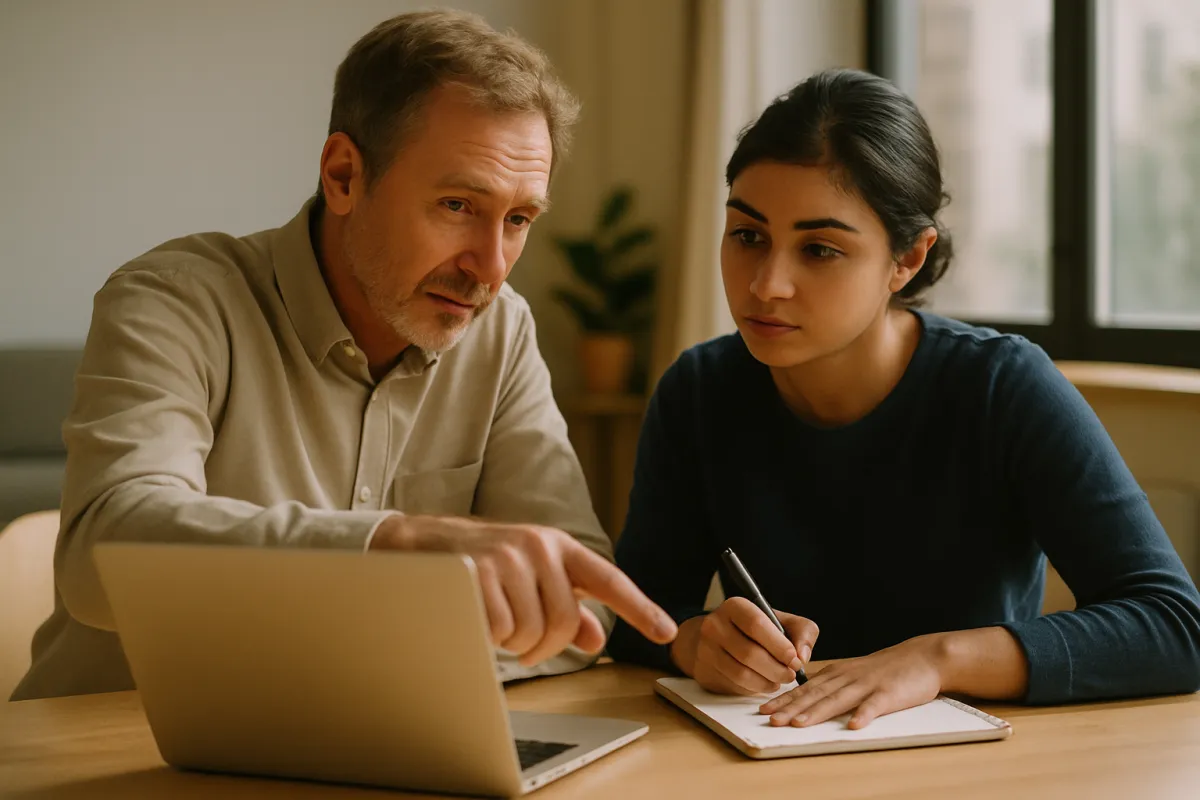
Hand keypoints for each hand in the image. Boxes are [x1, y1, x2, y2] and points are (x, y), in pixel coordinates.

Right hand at [371, 514, 677, 665]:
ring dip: (513, 642)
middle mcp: (537, 546)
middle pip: (565, 622)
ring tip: (493, 622)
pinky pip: (500, 630)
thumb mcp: (527, 578)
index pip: (608, 579)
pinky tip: (475, 617)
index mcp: (556, 545)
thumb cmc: (476, 566)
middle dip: (544, 645)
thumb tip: (598, 637)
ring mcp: (507, 557)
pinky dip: (488, 637)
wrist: (414, 545)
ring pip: (532, 631)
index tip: (667, 630)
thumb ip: (565, 604)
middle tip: (521, 643)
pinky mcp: (477, 573)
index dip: (640, 608)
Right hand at [672, 597, 818, 695]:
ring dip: (767, 682)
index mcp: (735, 606)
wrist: (716, 638)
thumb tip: (802, 656)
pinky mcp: (705, 671)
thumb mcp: (780, 621)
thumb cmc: (754, 629)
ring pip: (741, 673)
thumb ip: (802, 631)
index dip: (779, 646)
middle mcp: (715, 625)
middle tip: (791, 674)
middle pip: (749, 653)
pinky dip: (755, 688)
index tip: (794, 659)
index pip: (756, 625)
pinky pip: (734, 685)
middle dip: (777, 669)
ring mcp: (706, 649)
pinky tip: (764, 683)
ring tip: (779, 680)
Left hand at [758, 633, 948, 728]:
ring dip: (817, 712)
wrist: (921, 657)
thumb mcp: (852, 673)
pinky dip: (864, 715)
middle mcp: (847, 677)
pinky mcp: (889, 693)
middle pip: (815, 694)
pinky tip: (853, 726)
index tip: (764, 710)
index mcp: (837, 673)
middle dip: (791, 708)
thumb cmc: (885, 669)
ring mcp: (867, 685)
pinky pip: (874, 705)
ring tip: (799, 724)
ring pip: (838, 699)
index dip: (784, 699)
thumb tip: (805, 699)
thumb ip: (831, 685)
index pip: (805, 688)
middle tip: (771, 719)